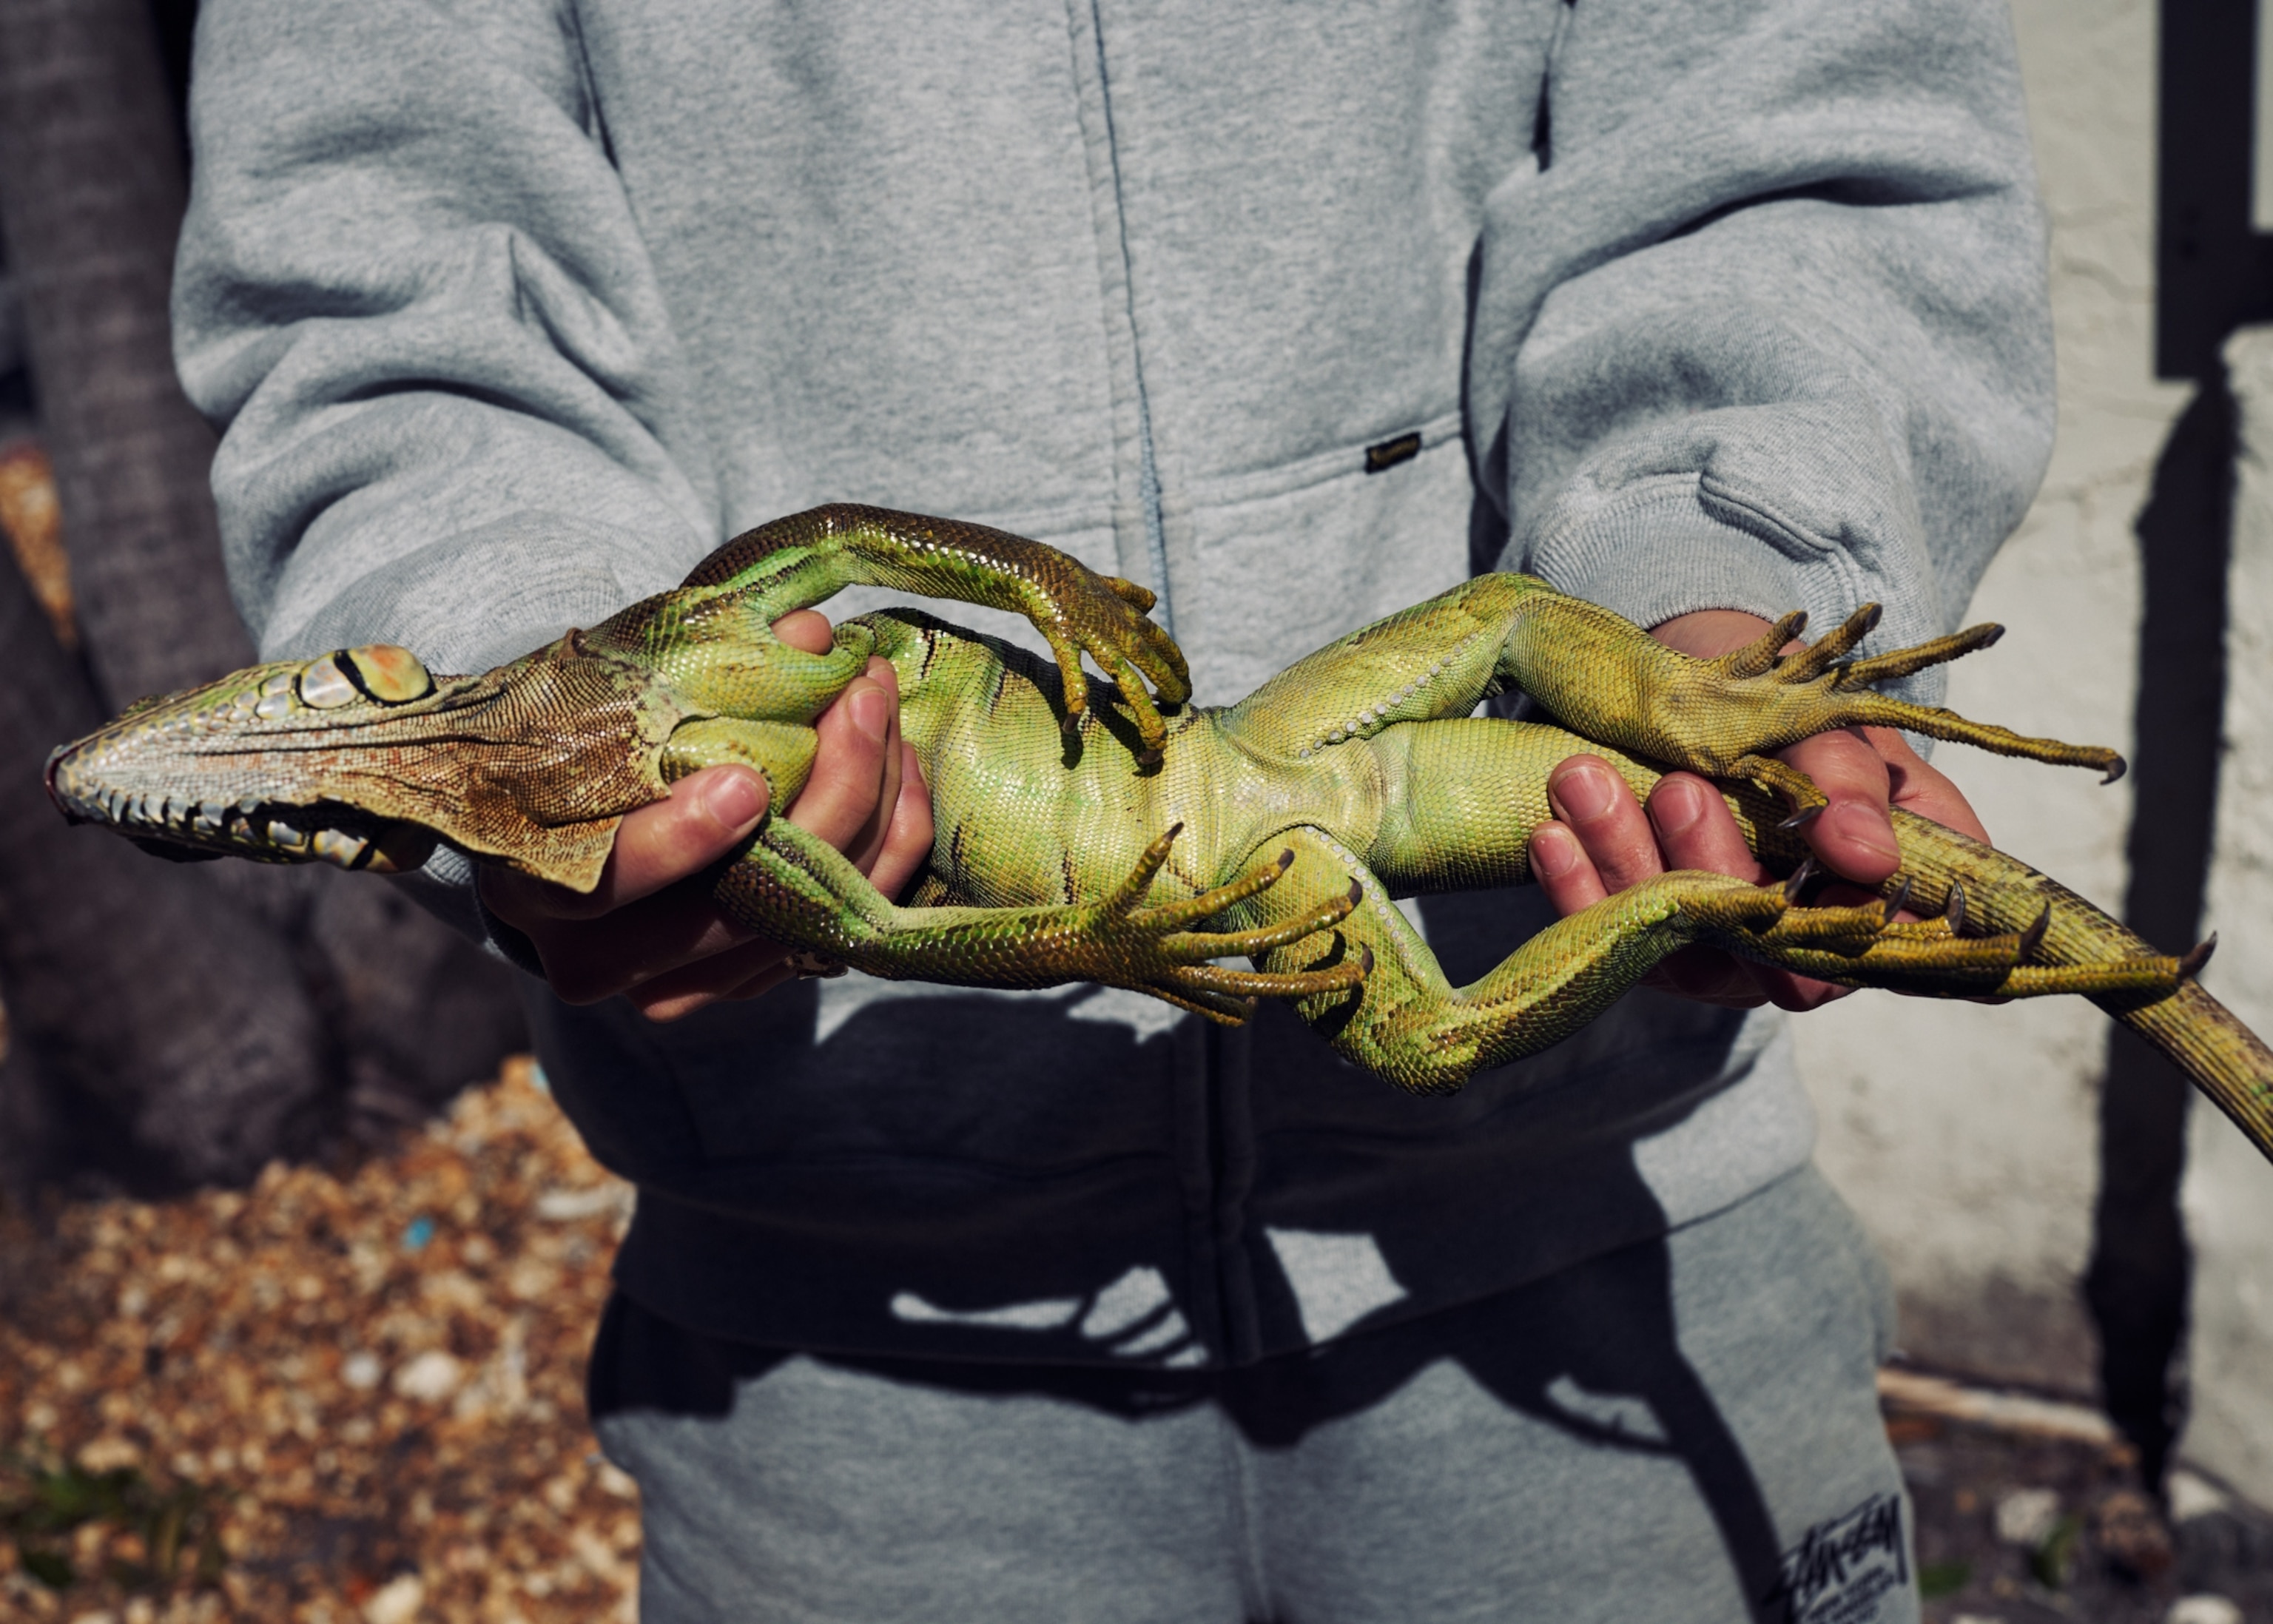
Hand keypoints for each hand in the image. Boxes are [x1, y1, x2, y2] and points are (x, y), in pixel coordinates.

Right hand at [479, 609, 933, 1020]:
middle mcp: (604, 962)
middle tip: (862, 696)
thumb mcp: (602, 709)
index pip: (609, 881)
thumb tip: (806, 635)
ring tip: (887, 709)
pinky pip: (843, 927)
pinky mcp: (746, 984)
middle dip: (826, 797)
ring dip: (872, 808)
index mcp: (538, 889)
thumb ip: (687, 674)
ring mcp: (681, 987)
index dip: (679, 841)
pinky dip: (886, 847)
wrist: (560, 847)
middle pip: (741, 907)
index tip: (747, 781)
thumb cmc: (571, 757)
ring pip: (808, 918)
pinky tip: (901, 770)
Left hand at [1525, 608, 1990, 1010]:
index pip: (1871, 931)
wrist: (1697, 693)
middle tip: (1677, 790)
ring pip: (1677, 940)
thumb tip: (1867, 854)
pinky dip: (1577, 885)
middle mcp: (1798, 940)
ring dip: (1627, 865)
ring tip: (1587, 782)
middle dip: (1711, 866)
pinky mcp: (1647, 941)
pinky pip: (1612, 933)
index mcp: (1875, 894)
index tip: (1807, 836)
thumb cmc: (1785, 712)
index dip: (1842, 905)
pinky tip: (1552, 835)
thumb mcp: (1824, 724)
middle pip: (1760, 943)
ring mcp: (1718, 949)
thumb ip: (1847, 782)